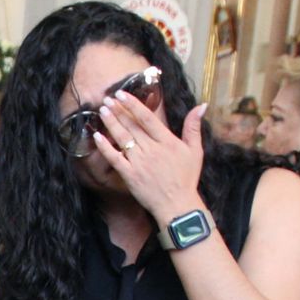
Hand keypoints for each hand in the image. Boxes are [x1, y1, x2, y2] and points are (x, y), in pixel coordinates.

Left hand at [92, 95, 206, 222]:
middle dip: (119, 111)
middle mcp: (151, 149)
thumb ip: (194, 127)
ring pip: (122, 138)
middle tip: (108, 98)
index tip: (122, 94)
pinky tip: (97, 136)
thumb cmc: (186, 178)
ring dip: (111, 123)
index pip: (147, 118)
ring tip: (103, 111)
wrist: (177, 204)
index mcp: (166, 141)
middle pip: (132, 126)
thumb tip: (202, 105)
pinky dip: (105, 147)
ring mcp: (139, 162)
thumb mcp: (195, 151)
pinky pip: (114, 158)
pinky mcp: (129, 175)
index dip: (133, 104)